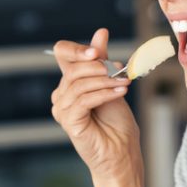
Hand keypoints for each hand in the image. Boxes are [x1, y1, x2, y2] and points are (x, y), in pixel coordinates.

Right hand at [50, 28, 142, 182]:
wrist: (121, 153)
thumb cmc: (117, 124)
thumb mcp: (112, 84)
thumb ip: (103, 61)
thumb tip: (100, 33)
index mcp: (70, 83)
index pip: (63, 53)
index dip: (77, 49)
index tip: (98, 51)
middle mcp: (61, 95)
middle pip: (73, 68)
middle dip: (99, 67)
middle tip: (121, 70)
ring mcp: (62, 109)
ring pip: (79, 83)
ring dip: (106, 81)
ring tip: (125, 83)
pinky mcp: (68, 121)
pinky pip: (83, 99)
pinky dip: (103, 93)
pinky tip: (120, 92)